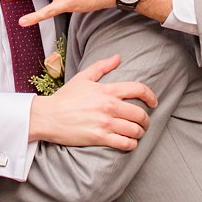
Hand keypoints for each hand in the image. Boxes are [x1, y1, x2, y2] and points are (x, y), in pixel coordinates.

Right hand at [28, 54, 156, 150]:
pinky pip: (125, 144)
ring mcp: (105, 123)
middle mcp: (109, 106)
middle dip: (146, 119)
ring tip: (137, 133)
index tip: (154, 102)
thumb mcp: (83, 77)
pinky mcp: (100, 138)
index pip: (138, 89)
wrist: (48, 116)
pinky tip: (129, 143)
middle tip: (144, 122)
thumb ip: (102, 66)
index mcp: (107, 90)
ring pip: (135, 130)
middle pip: (140, 113)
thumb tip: (118, 57)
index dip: (151, 96)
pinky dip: (131, 144)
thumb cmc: (65, 97)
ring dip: (139, 133)